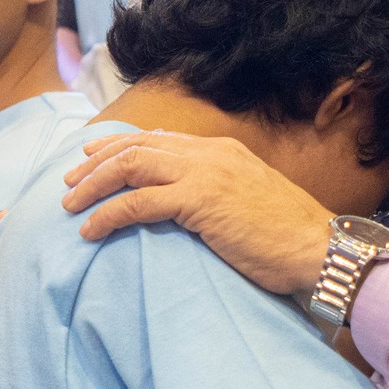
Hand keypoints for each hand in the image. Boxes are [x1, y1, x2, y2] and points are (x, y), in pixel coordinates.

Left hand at [61, 132, 333, 295]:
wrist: (319, 248)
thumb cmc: (290, 237)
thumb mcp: (250, 201)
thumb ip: (219, 192)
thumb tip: (191, 206)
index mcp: (222, 150)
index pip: (159, 140)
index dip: (120, 148)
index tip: (93, 161)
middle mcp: (209, 153)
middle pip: (136, 147)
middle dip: (96, 164)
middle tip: (69, 183)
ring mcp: (204, 173)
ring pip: (129, 167)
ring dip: (93, 186)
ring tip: (70, 205)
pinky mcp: (199, 201)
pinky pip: (137, 202)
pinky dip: (107, 214)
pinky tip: (91, 229)